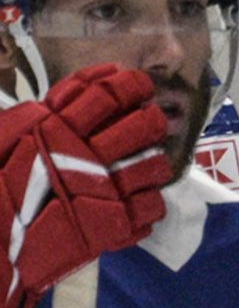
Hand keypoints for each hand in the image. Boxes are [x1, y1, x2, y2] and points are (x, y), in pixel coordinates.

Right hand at [0, 66, 172, 307]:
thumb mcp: (0, 137)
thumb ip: (27, 120)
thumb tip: (50, 107)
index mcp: (57, 128)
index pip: (106, 95)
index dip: (129, 86)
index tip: (138, 83)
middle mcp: (89, 154)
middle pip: (143, 126)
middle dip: (151, 119)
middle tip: (150, 119)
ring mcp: (106, 190)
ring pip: (155, 165)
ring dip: (153, 161)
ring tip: (146, 163)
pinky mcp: (115, 224)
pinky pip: (152, 205)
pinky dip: (149, 201)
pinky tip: (138, 200)